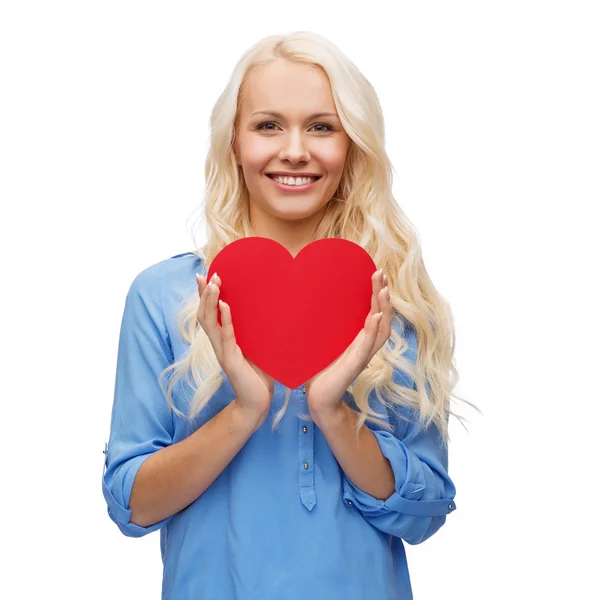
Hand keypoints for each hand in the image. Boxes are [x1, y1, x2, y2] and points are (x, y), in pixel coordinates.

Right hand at [196, 272, 274, 426]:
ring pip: (210, 323)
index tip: (203, 275)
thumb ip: (256, 332)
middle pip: (203, 314)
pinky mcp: (231, 361)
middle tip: (208, 275)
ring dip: (210, 302)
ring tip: (213, 285)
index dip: (204, 295)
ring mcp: (223, 352)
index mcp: (224, 340)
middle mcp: (219, 344)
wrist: (258, 403)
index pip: (209, 313)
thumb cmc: (259, 375)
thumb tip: (269, 310)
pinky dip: (225, 320)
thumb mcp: (257, 348)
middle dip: (204, 294)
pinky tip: (225, 306)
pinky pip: (226, 337)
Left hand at [304, 268, 391, 418]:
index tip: (376, 273)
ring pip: (381, 329)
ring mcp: (362, 356)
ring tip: (383, 290)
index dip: (377, 294)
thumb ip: (321, 328)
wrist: (318, 400)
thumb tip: (304, 303)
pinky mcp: (355, 365)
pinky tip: (375, 317)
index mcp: (359, 340)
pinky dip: (373, 331)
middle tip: (381, 273)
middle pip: (382, 316)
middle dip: (382, 294)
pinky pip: (368, 346)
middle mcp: (365, 346)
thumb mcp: (321, 345)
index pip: (374, 312)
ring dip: (383, 309)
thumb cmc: (318, 372)